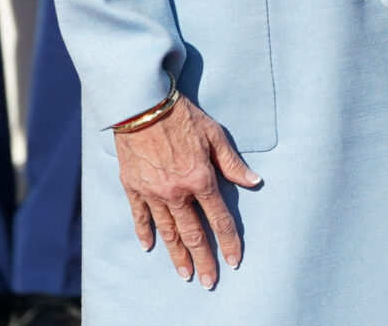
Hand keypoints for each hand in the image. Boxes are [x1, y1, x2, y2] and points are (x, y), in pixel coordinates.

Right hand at [114, 94, 261, 287]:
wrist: (142, 105)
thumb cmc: (183, 116)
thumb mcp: (215, 135)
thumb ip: (232, 163)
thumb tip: (254, 181)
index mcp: (200, 179)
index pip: (219, 218)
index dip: (228, 241)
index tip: (234, 260)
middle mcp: (176, 192)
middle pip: (193, 234)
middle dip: (203, 259)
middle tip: (209, 281)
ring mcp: (152, 192)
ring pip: (168, 231)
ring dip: (177, 255)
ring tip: (185, 274)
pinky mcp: (133, 187)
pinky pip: (140, 216)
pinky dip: (145, 232)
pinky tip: (150, 247)